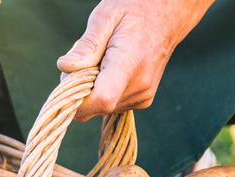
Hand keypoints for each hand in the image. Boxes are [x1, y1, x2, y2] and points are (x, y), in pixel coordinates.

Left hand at [57, 0, 213, 121]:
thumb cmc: (136, 8)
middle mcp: (139, 87)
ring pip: (100, 108)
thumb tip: (66, 68)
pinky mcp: (142, 100)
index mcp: (130, 64)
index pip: (100, 100)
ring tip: (103, 60)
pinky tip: (111, 69)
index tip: (69, 77)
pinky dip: (103, 90)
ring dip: (92, 88)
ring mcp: (143, 97)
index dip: (77, 98)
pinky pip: (111, 105)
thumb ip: (87, 45)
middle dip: (79, 89)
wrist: (168, 14)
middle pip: (94, 107)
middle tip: (87, 59)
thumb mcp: (106, 16)